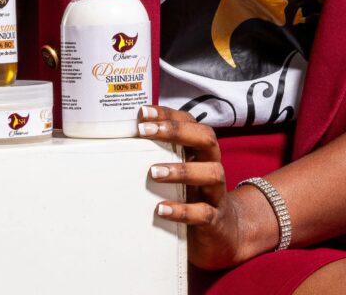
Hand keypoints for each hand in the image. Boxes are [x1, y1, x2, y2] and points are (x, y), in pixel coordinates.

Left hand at [140, 105, 265, 270]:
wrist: (222, 232)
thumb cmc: (192, 193)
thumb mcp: (179, 170)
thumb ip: (161, 154)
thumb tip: (123, 140)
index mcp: (201, 150)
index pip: (190, 122)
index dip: (168, 114)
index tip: (143, 112)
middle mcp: (212, 164)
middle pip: (206, 138)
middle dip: (176, 131)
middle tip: (145, 132)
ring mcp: (216, 192)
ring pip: (211, 173)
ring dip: (182, 170)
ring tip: (153, 172)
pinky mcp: (215, 220)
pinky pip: (204, 213)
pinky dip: (183, 211)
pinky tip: (161, 209)